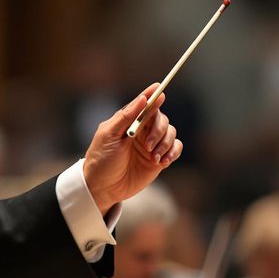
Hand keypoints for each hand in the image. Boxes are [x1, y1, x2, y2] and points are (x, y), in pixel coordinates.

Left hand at [82, 84, 183, 214]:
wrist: (103, 188)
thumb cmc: (102, 160)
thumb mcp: (109, 135)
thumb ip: (126, 116)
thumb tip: (143, 99)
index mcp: (129, 121)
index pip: (144, 104)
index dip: (153, 95)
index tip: (159, 89)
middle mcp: (142, 131)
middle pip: (161, 118)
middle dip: (158, 129)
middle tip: (147, 145)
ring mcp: (152, 144)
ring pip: (171, 133)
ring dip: (165, 143)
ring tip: (153, 157)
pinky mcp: (159, 159)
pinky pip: (176, 148)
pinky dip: (173, 152)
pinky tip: (162, 161)